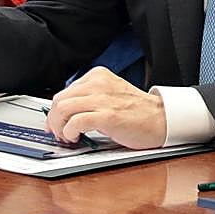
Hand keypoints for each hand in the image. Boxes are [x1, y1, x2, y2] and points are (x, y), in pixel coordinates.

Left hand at [46, 67, 166, 149]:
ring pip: (62, 109)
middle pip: (59, 100)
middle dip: (53, 120)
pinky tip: (75, 137)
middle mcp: (98, 83)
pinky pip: (75, 122)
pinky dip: (69, 132)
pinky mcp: (107, 116)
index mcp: (98, 76)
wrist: (162, 119)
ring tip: (67, 136)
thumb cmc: (138, 111)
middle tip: (58, 132)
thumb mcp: (111, 94)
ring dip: (58, 127)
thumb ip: (90, 97)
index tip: (55, 122)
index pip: (64, 92)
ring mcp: (103, 99)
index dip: (55, 111)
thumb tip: (65, 112)